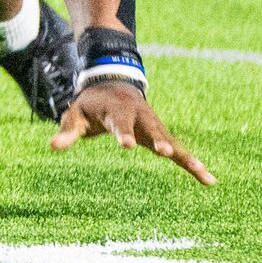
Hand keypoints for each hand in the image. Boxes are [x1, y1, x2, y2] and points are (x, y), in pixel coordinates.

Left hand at [50, 81, 214, 186]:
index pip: (119, 122)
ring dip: (183, 155)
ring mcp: (153, 125)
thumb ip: (67, 131)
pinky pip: (180, 151)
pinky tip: (208, 180)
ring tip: (200, 172)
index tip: (127, 146)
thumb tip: (53, 147)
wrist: (113, 83)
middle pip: (150, 128)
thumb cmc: (92, 104)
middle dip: (158, 139)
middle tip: (164, 152)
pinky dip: (193, 164)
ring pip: (171, 139)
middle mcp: (139, 116)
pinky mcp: (162, 135)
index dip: (123, 132)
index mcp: (116, 110)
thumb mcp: (75, 114)